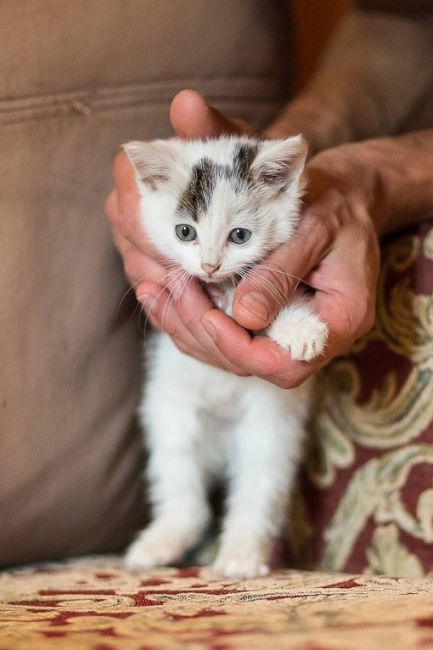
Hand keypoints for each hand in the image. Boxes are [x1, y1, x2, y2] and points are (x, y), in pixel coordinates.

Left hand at [106, 90, 379, 387]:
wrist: (347, 195)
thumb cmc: (337, 205)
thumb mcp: (313, 229)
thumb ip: (280, 273)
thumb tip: (244, 316)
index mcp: (339, 319)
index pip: (285, 362)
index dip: (240, 348)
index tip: (207, 316)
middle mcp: (313, 335)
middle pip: (252, 364)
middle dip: (204, 334)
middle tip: (172, 291)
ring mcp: (289, 329)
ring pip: (232, 353)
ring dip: (189, 327)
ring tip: (156, 292)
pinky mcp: (268, 318)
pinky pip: (228, 331)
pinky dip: (193, 316)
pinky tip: (164, 292)